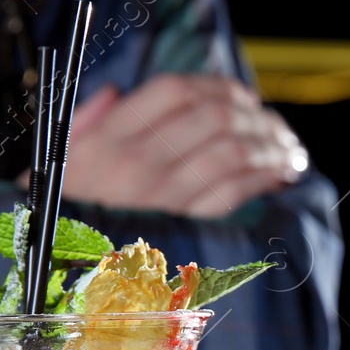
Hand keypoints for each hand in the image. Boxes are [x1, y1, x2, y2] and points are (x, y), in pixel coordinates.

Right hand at [58, 75, 308, 218]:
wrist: (60, 264)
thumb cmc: (67, 207)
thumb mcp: (64, 158)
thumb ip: (89, 121)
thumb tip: (116, 94)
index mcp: (110, 138)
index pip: (174, 90)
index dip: (217, 86)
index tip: (242, 95)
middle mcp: (137, 163)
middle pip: (213, 116)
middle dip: (254, 116)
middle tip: (273, 124)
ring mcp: (162, 196)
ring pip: (232, 151)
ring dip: (270, 145)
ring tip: (288, 149)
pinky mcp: (185, 226)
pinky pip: (235, 191)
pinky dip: (264, 177)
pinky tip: (279, 174)